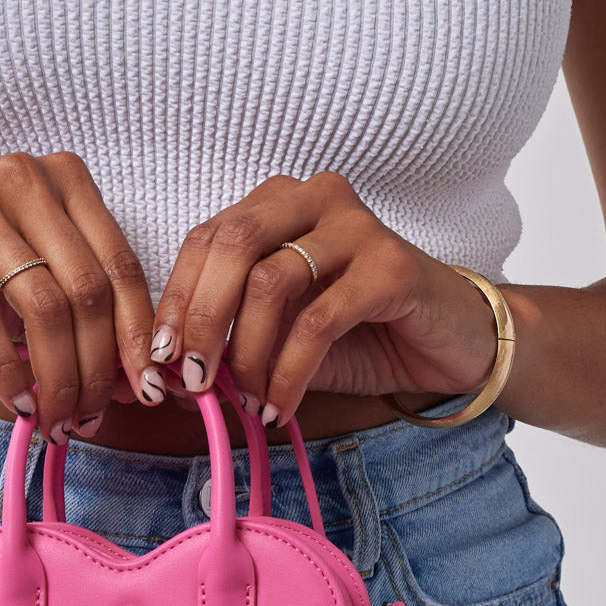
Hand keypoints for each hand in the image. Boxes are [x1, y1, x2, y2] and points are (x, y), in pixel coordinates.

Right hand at [0, 151, 165, 441]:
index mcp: (63, 180)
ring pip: (42, 306)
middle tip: (89, 419)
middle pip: (88, 291)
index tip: (141, 391)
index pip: (121, 266)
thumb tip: (123, 381)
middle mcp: (25, 178)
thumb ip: (69, 309)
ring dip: (55, 377)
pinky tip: (15, 399)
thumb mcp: (19, 273)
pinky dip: (5, 368)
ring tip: (53, 420)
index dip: (136, 336)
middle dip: (95, 369)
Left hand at [147, 171, 498, 427]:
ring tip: (247, 402)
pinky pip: (319, 321)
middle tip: (192, 382)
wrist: (447, 346)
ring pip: (271, 282)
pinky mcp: (392, 266)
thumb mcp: (278, 340)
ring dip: (247, 355)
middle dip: (201, 320)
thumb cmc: (357, 337)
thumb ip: (228, 346)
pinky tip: (279, 407)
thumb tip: (166, 380)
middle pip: (231, 245)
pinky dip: (289, 373)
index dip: (175, 300)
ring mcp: (357, 226)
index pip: (206, 238)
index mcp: (278, 203)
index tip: (158, 360)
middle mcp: (315, 198)